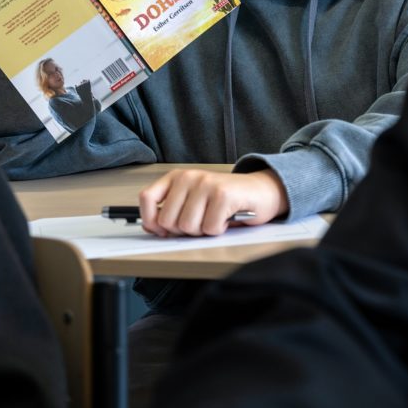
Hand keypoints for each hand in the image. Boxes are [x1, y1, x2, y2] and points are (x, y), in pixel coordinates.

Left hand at [139, 167, 287, 236]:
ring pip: (188, 227)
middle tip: (201, 221)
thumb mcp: (193, 201)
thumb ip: (172, 211)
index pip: (147, 198)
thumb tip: (153, 228)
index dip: (151, 221)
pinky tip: (226, 218)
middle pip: (168, 221)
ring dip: (203, 231)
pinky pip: (210, 228)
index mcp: (177, 177)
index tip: (162, 230)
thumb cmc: (226, 199)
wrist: (260, 191)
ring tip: (214, 218)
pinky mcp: (223, 195)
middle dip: (184, 230)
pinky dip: (219, 230)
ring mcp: (206, 184)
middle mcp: (189, 177)